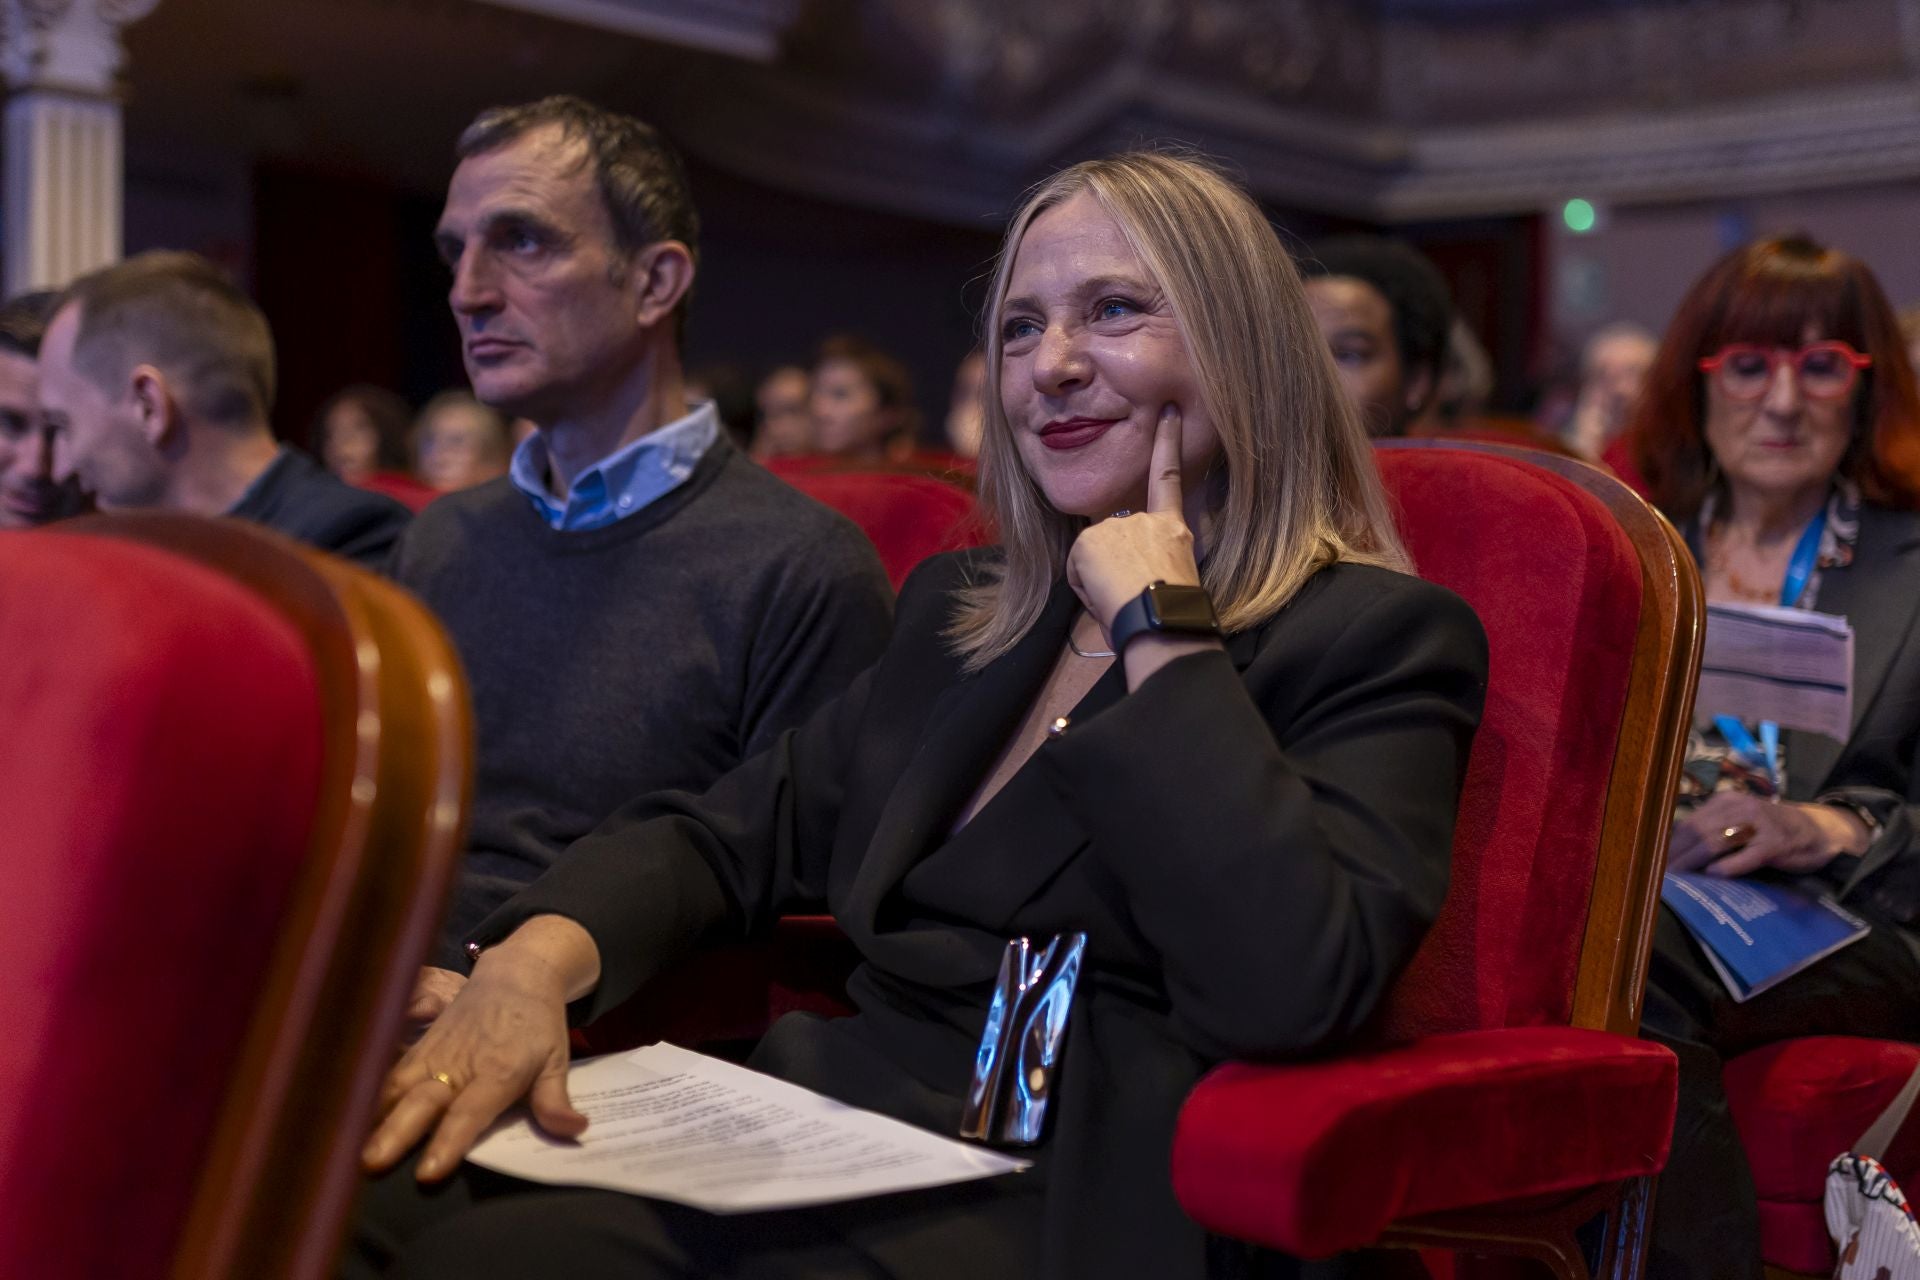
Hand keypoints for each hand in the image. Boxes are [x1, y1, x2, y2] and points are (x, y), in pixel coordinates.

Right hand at [362, 924, 595, 1181]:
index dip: (448, 1142)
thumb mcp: (557, 1059)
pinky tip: (353, 1121)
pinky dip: (372, 1096)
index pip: (469, 1112)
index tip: (428, 1172)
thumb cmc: (537, 1022)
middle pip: (422, 1101)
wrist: (515, 973)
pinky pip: (391, 1072)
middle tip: (371, 1163)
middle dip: (396, 1133)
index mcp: (498, 1070)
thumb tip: (574, 1131)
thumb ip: (556, 1099)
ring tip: (354, 1150)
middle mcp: (461, 1063)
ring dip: (376, 1117)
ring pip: (399, 1086)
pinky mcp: (421, 1045)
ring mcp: (436, 1052)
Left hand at [1065, 404, 1201, 629]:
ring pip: (1093, 556)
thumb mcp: (1173, 578)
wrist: (1164, 622)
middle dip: (1112, 568)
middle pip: (1113, 539)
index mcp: (1175, 529)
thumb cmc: (1171, 615)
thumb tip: (1130, 571)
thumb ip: (1152, 559)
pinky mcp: (1091, 540)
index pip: (1169, 478)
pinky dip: (1086, 588)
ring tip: (1125, 599)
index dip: (1168, 443)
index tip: (1170, 412)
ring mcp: (1117, 527)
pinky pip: (1078, 570)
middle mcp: (1147, 521)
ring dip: (1100, 581)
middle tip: (1134, 595)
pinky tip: (1108, 597)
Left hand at [1667, 791, 1865, 877]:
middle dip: (1676, 854)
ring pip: (1716, 841)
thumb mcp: (1739, 822)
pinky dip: (1729, 866)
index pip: (1689, 822)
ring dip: (1693, 861)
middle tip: (1661, 874)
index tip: (1654, 861)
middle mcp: (1740, 808)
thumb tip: (1674, 849)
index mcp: (1726, 801)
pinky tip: (1714, 875)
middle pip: (1698, 831)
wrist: (1817, 831)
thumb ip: (1711, 830)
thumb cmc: (1770, 830)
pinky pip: (1747, 855)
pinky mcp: (1776, 843)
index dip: (1670, 843)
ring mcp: (1759, 825)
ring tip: (1678, 878)